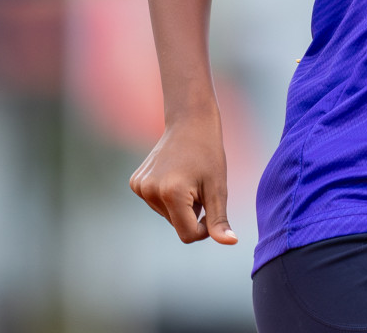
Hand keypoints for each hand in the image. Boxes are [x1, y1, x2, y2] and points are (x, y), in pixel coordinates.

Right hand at [129, 111, 237, 244]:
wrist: (190, 122)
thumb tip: (230, 243)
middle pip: (177, 224)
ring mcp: (139, 187)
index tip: (211, 208)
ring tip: (188, 178)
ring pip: (168, 215)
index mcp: (171, 193)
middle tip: (199, 185)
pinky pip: (157, 204)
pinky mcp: (135, 182)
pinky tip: (175, 175)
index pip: (188, 235)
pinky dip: (169, 197)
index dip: (204, 228)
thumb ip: (219, 219)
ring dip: (181, 204)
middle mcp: (150, 191)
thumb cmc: (209, 154)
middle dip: (192, 213)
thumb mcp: (218, 188)